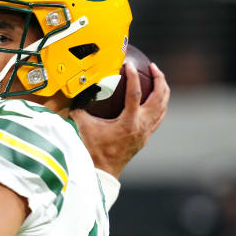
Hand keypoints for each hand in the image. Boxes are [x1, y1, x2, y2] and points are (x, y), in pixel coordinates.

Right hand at [70, 62, 169, 178]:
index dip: (132, 76)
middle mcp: (142, 126)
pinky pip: (158, 117)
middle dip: (159, 80)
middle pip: (159, 98)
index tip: (128, 64)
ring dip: (162, 91)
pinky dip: (159, 104)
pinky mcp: (145, 136)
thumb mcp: (83, 126)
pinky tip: (154, 99)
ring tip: (158, 78)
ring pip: (162, 108)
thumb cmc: (93, 150)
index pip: (135, 94)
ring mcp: (146, 132)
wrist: (103, 172)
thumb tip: (73, 93)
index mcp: (129, 122)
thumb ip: (79, 108)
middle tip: (153, 67)